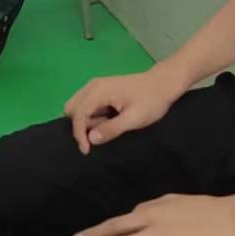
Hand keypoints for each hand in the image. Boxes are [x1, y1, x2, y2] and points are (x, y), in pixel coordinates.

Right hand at [64, 67, 185, 152]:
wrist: (162, 84)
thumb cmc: (150, 101)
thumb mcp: (134, 119)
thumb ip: (112, 129)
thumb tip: (90, 139)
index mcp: (98, 91)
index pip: (78, 113)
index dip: (79, 134)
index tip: (87, 151)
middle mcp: (92, 86)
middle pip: (71, 108)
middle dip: (80, 126)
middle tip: (99, 136)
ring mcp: (95, 86)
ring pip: (77, 106)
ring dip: (85, 121)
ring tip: (105, 127)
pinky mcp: (100, 89)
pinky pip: (85, 104)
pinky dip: (90, 116)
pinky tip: (106, 120)